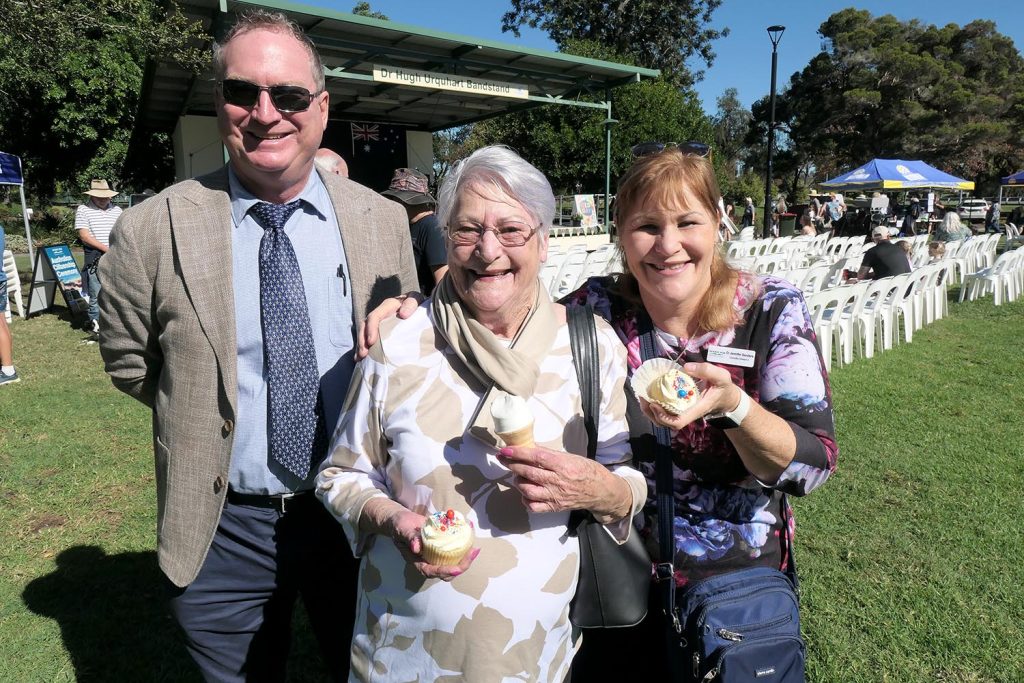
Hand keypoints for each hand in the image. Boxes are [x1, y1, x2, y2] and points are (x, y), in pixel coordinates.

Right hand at [356, 292, 423, 358]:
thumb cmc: (416, 303)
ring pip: (364, 333)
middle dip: (362, 340)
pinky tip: (362, 359)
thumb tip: (403, 314)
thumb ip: (411, 303)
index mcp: (387, 306)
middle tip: (363, 354)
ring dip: (361, 345)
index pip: (374, 316)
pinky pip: (368, 338)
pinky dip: (365, 348)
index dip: (371, 329)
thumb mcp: (415, 300)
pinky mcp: (379, 330)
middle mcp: (380, 314)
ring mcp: (378, 323)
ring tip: (360, 358)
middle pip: (365, 326)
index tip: (371, 342)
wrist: (417, 306)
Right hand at [386, 509, 478, 580]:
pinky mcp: (441, 548)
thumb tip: (416, 548)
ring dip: (465, 558)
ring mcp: (435, 556)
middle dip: (462, 565)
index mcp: (418, 561)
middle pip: (447, 572)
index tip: (457, 569)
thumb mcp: (403, 530)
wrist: (402, 520)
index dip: (445, 571)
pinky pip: (454, 552)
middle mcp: (428, 561)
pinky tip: (470, 537)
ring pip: (452, 564)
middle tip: (473, 552)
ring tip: (475, 549)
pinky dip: (463, 547)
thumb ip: (409, 538)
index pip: (432, 571)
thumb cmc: (400, 526)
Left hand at [497, 446, 629, 520]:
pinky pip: (534, 506)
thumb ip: (550, 454)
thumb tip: (530, 447)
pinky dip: (525, 499)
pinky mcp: (554, 507)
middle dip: (512, 465)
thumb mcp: (571, 457)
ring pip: (527, 490)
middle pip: (528, 472)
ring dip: (518, 481)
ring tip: (517, 475)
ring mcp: (555, 496)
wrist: (601, 491)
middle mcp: (557, 481)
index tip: (505, 450)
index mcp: (563, 465)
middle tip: (503, 459)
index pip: (536, 457)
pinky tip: (525, 493)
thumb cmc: (586, 470)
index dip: (518, 453)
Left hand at [638, 362, 744, 430]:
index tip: (654, 403)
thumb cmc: (723, 388)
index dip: (663, 416)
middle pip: (666, 423)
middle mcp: (688, 414)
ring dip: (650, 412)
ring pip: (663, 421)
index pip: (678, 421)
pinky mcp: (680, 410)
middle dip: (651, 413)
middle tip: (643, 398)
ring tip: (643, 397)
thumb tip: (686, 367)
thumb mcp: (721, 376)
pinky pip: (665, 414)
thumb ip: (706, 370)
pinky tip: (650, 395)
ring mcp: (683, 413)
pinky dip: (655, 407)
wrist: (727, 399)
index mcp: (697, 409)